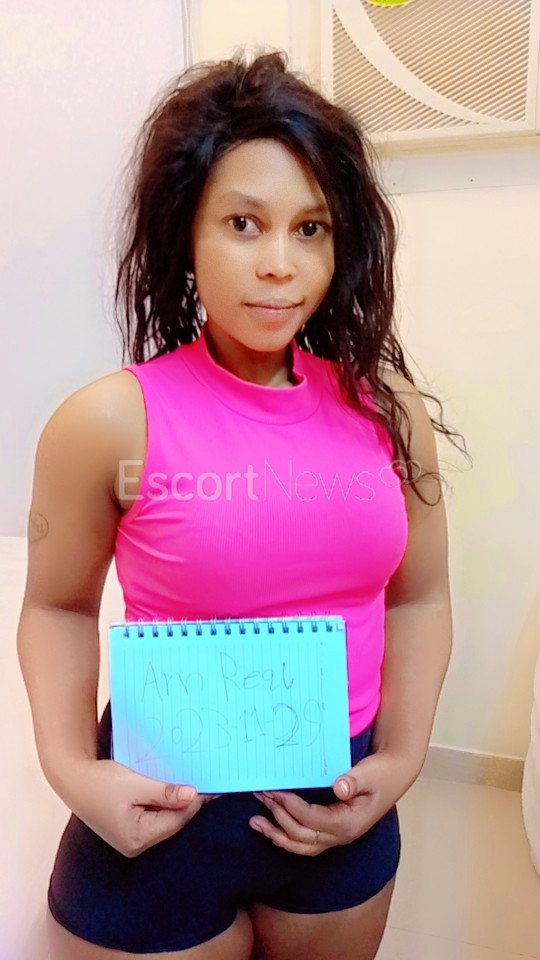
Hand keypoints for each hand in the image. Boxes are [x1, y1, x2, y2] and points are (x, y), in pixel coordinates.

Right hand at [67, 758, 209, 856]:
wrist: (72, 778)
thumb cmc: (100, 782)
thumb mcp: (136, 785)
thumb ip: (165, 792)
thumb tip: (193, 796)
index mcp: (137, 838)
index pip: (177, 820)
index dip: (194, 802)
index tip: (209, 785)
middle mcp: (135, 844)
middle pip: (172, 822)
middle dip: (185, 802)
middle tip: (202, 781)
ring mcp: (130, 838)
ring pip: (163, 820)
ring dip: (174, 802)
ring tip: (186, 782)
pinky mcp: (127, 829)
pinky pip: (153, 817)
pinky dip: (161, 803)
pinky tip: (167, 789)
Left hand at [249, 749, 415, 855]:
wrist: (395, 774)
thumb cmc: (383, 772)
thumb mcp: (371, 773)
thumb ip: (355, 780)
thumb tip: (340, 788)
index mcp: (349, 823)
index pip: (312, 820)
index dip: (291, 807)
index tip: (274, 791)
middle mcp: (341, 836)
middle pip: (302, 837)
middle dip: (278, 817)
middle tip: (260, 796)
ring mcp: (337, 837)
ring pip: (302, 846)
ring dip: (277, 834)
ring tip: (255, 822)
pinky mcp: (332, 831)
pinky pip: (305, 842)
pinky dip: (286, 836)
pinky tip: (272, 828)